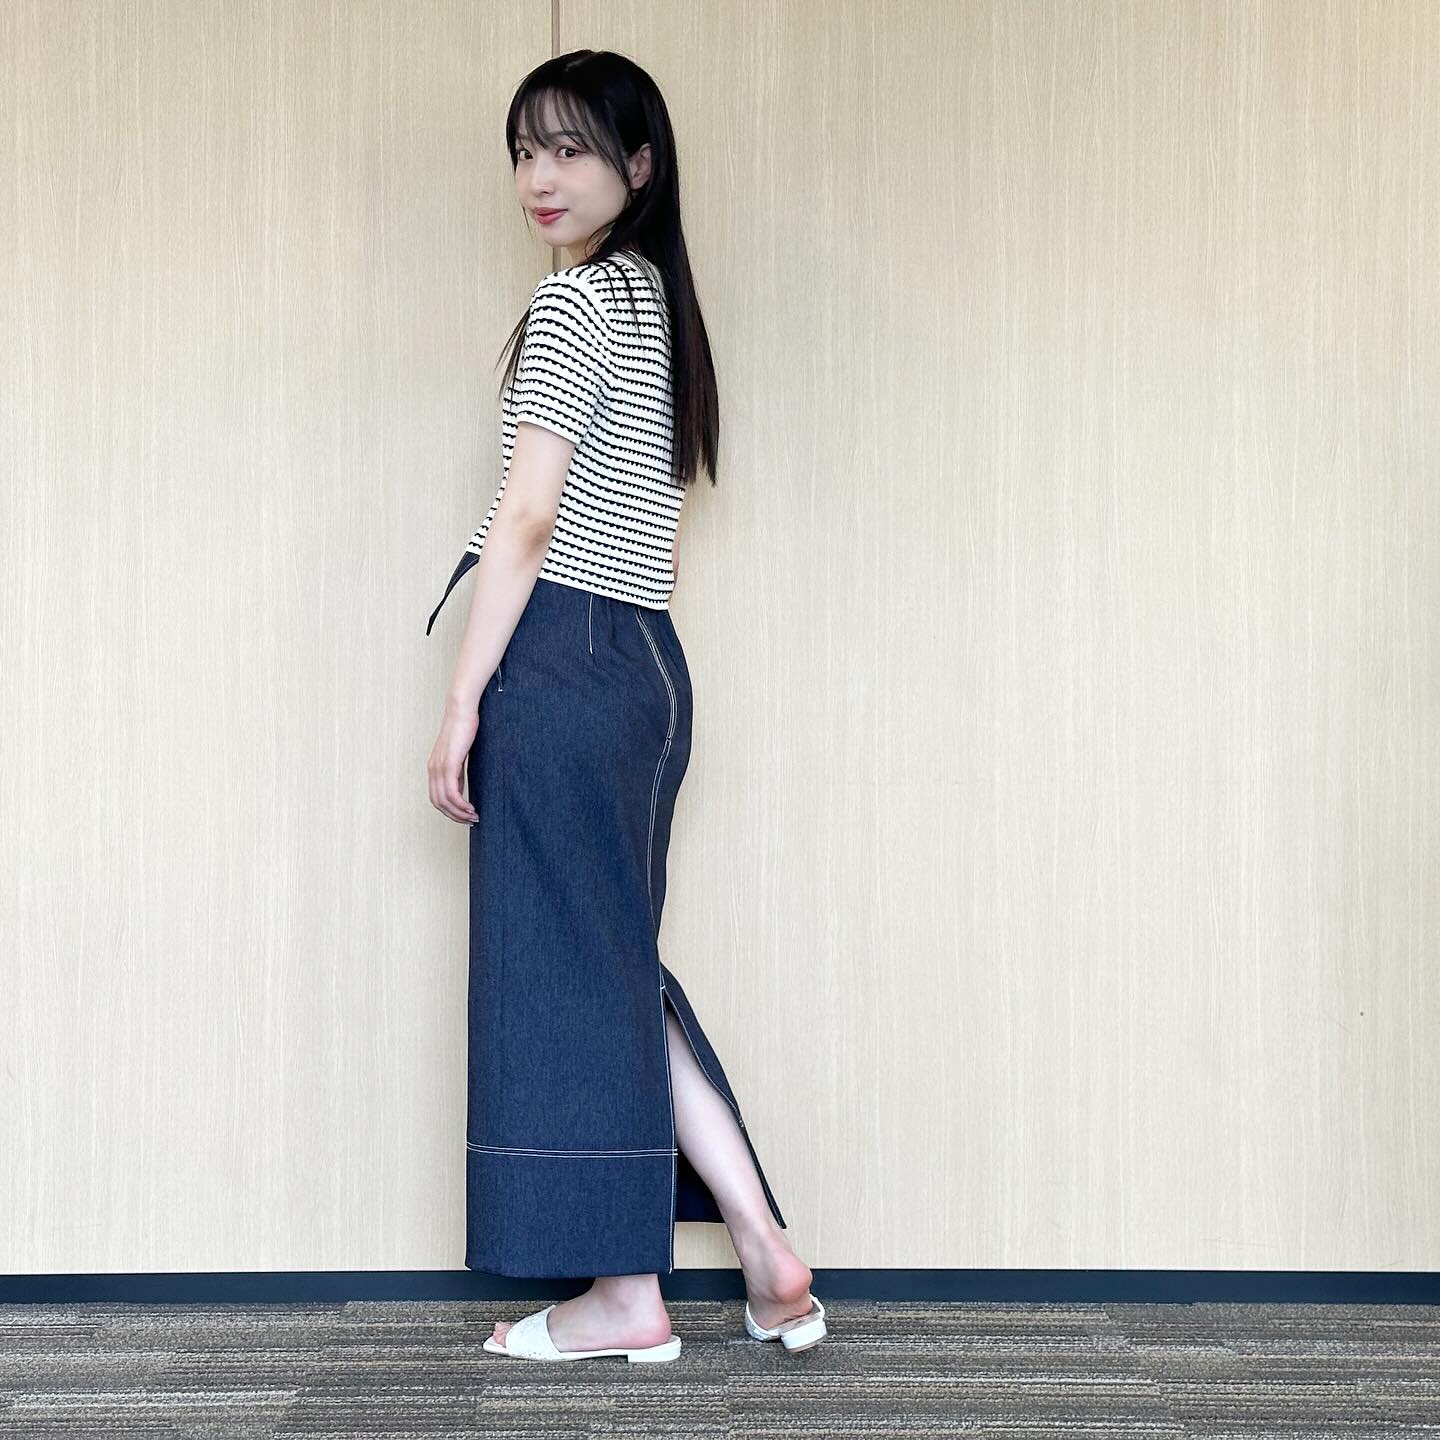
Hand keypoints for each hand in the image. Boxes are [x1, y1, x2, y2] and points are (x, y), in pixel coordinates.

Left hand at [428, 703, 479, 823]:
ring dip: (459, 813)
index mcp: (434, 767)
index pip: (437, 798)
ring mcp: (439, 767)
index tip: (465, 816)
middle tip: (471, 820)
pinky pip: (451, 792)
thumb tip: (460, 787)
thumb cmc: (464, 727)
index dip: (450, 811)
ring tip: (474, 816)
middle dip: (455, 816)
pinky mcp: (448, 764)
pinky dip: (461, 805)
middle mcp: (433, 769)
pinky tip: (471, 807)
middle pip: (438, 803)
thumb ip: (457, 771)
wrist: (461, 710)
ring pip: (444, 801)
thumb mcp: (459, 754)